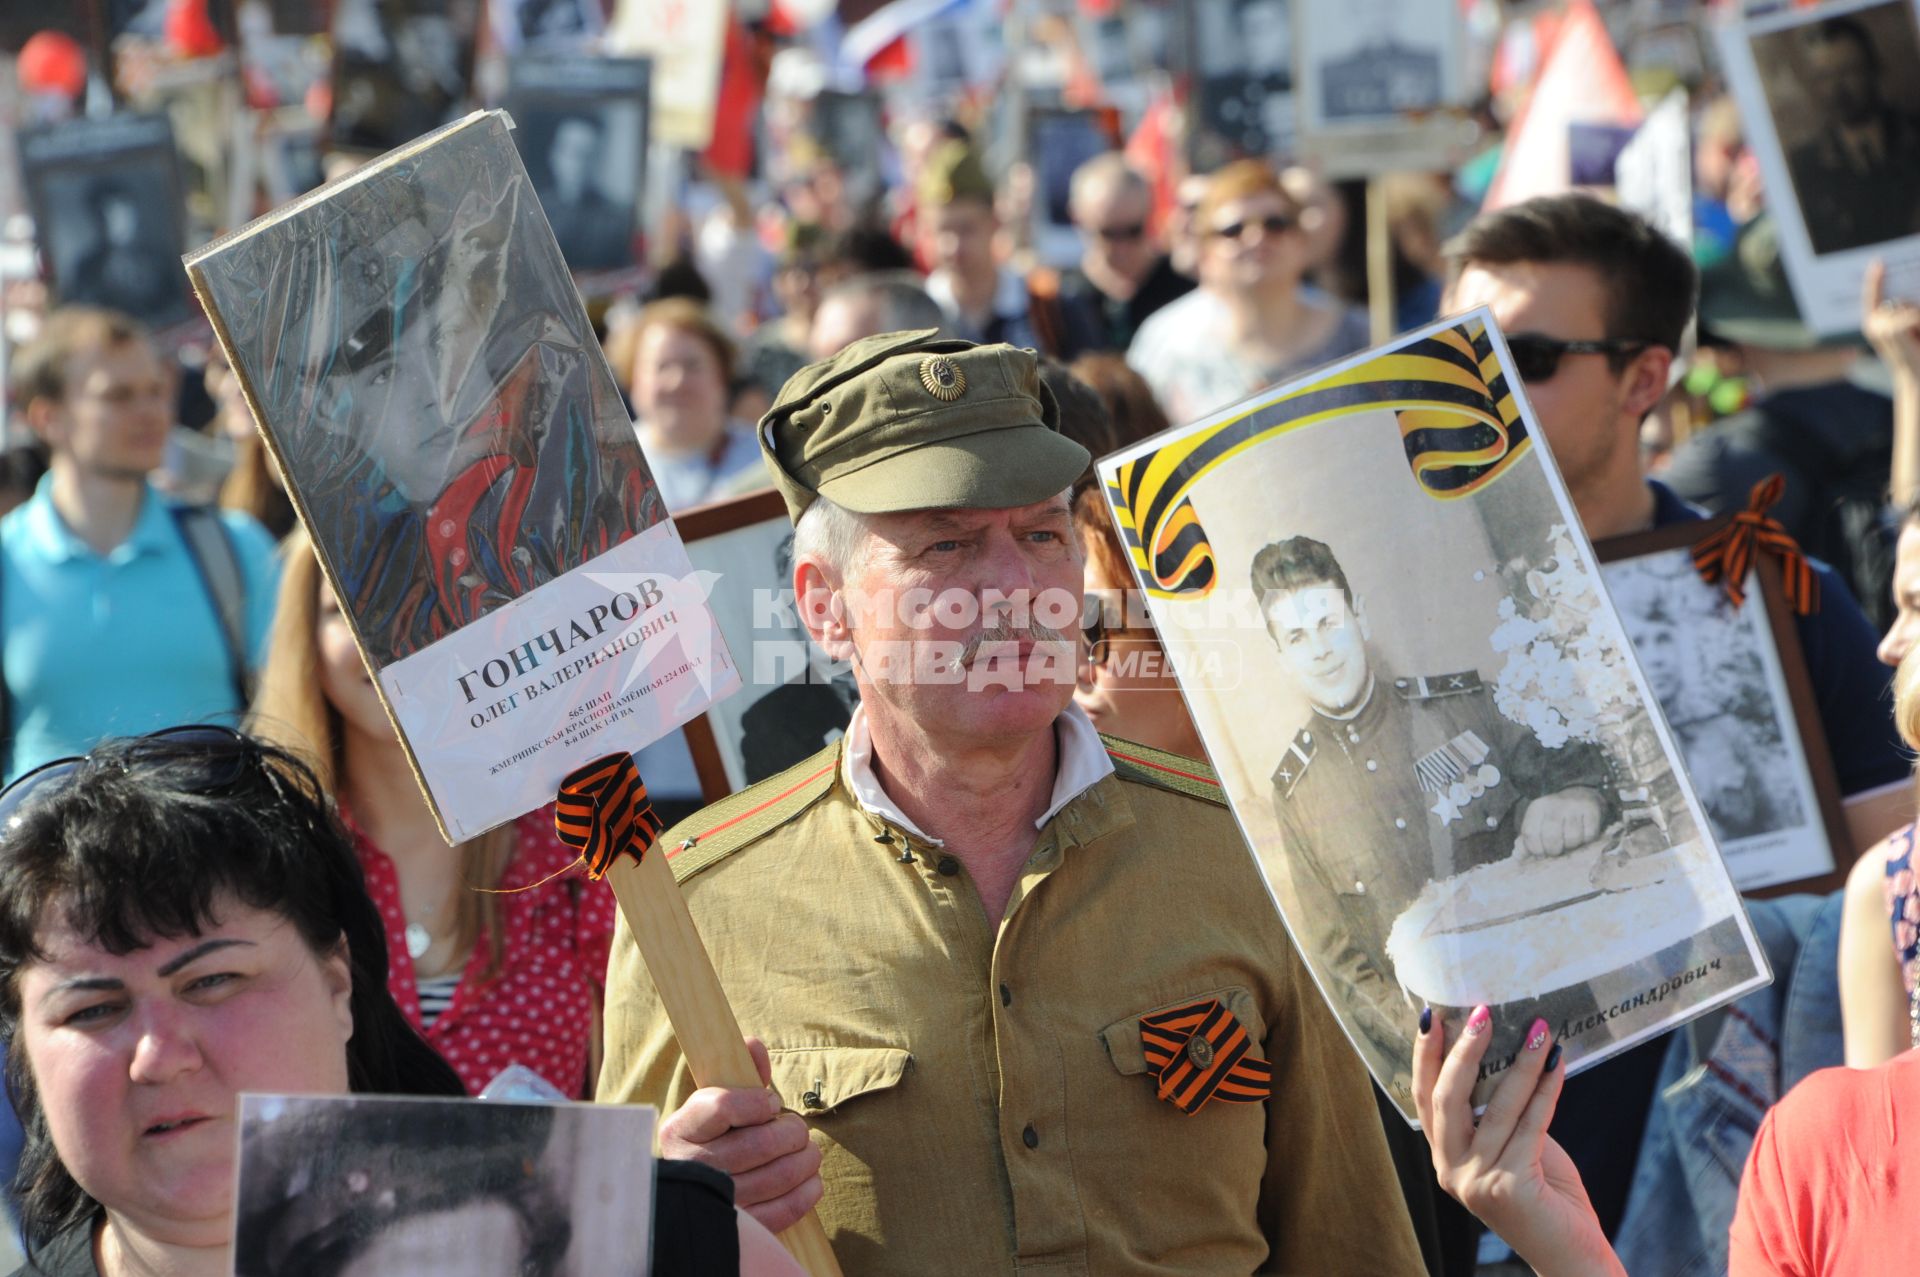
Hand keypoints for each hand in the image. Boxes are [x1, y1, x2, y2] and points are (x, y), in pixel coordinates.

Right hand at [657, 1036, 824, 1233]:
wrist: (698, 1195)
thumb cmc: (713, 1140)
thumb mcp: (716, 1103)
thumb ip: (739, 1073)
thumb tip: (753, 1045)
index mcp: (681, 1131)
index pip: (722, 1107)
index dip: (757, 1101)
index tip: (769, 1103)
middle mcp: (693, 1169)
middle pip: (762, 1142)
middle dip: (792, 1130)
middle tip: (795, 1129)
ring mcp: (717, 1202)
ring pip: (781, 1174)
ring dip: (807, 1157)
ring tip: (806, 1151)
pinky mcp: (743, 1228)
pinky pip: (787, 1208)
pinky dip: (809, 1189)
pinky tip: (809, 1178)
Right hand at [1412, 1007, 1622, 1276]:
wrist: (1574, 1258)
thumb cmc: (1547, 1196)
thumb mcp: (1514, 1146)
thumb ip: (1500, 1112)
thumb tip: (1508, 1053)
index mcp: (1445, 1158)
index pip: (1423, 1097)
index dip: (1425, 1055)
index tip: (1432, 1015)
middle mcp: (1451, 1171)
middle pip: (1446, 1097)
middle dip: (1464, 1049)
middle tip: (1483, 1012)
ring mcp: (1477, 1181)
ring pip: (1494, 1107)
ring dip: (1519, 1062)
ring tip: (1540, 1030)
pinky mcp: (1510, 1187)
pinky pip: (1530, 1124)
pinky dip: (1546, 1089)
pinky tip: (1558, 1063)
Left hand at [1518, 787, 1604, 857]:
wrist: (1580, 796)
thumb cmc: (1555, 817)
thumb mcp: (1537, 824)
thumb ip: (1526, 841)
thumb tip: (1518, 857)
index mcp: (1537, 807)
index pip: (1530, 833)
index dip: (1535, 850)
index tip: (1541, 855)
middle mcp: (1554, 803)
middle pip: (1551, 837)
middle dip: (1553, 851)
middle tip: (1557, 852)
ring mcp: (1573, 806)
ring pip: (1572, 839)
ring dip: (1571, 847)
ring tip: (1569, 843)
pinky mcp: (1591, 809)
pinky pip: (1589, 836)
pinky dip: (1586, 842)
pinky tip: (1582, 837)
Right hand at [1864, 260, 1919, 383]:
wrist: (1917, 380)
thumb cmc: (1917, 353)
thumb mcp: (1909, 329)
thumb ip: (1907, 313)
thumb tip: (1906, 303)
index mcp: (1875, 324)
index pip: (1873, 297)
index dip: (1875, 280)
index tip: (1879, 262)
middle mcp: (1873, 324)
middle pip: (1901, 300)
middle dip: (1915, 311)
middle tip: (1917, 334)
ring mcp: (1880, 327)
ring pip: (1909, 307)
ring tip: (1918, 339)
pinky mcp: (1891, 329)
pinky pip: (1913, 313)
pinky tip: (1917, 338)